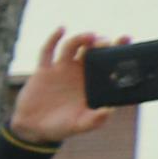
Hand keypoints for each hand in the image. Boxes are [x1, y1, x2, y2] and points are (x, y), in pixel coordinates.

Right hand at [8, 28, 115, 148]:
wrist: (32, 129)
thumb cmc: (60, 127)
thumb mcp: (79, 126)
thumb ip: (95, 120)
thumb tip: (110, 110)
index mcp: (92, 83)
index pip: (108, 62)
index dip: (118, 49)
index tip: (126, 40)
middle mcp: (79, 72)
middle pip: (93, 50)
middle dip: (102, 42)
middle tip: (106, 42)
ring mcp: (61, 69)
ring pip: (73, 46)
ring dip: (82, 38)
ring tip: (90, 37)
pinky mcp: (43, 70)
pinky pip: (48, 51)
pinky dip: (54, 38)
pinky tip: (62, 29)